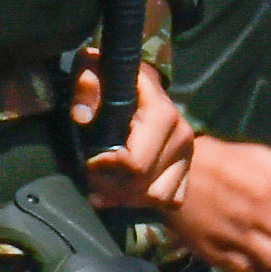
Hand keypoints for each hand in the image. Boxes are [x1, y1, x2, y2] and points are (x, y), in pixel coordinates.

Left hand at [76, 60, 194, 210]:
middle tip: (90, 177)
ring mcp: (187, 155)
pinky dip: (146, 202)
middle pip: (144, 185)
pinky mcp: (186, 168)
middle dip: (111, 187)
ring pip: (158, 197)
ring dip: (126, 199)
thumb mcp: (94, 69)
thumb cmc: (111, 76)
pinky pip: (171, 200)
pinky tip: (124, 195)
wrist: (139, 82)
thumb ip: (88, 85)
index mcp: (162, 114)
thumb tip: (83, 118)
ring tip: (103, 190)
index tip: (90, 159)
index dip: (106, 167)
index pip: (135, 162)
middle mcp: (182, 137)